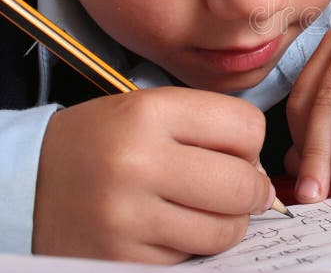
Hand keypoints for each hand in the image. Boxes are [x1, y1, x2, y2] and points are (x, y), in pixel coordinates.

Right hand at [32, 87, 274, 263]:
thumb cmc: (103, 142)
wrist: (30, 180)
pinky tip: (171, 228)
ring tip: (206, 210)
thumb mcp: (150, 110)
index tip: (240, 152)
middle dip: (253, 191)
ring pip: (224, 230)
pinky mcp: (121, 258)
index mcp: (151, 113)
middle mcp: (138, 162)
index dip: (252, 143)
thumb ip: (210, 128)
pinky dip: (192, 247)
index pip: (247, 127)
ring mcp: (127, 216)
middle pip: (243, 184)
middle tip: (241, 190)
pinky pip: (190, 258)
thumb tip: (264, 173)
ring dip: (228, 223)